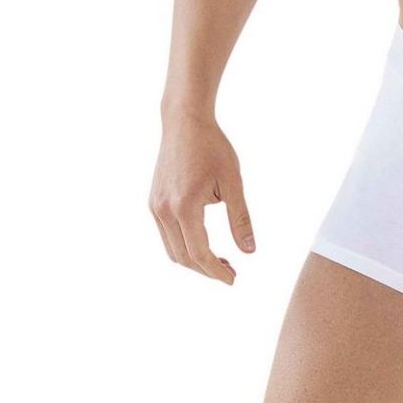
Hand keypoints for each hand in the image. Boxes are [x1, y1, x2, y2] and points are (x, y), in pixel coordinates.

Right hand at [151, 109, 255, 283]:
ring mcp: (155, 206)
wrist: (184, 122)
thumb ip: (240, 219)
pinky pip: (166, 235)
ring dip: (194, 261)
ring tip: (219, 261)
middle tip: (230, 273)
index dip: (216, 271)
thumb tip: (250, 251)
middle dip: (206, 270)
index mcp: (184, 206)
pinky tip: (203, 242)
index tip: (233, 280)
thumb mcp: (233, 182)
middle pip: (183, 257)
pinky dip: (183, 246)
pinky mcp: (153, 202)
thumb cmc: (212, 147)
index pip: (199, 253)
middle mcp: (164, 210)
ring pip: (172, 249)